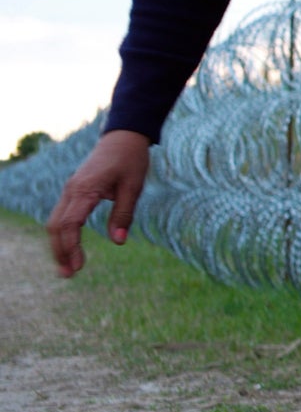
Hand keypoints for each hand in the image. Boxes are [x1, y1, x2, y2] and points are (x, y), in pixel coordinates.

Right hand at [45, 129, 150, 276]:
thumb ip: (124, 214)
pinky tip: (70, 248)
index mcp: (84, 189)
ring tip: (68, 268)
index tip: (78, 267)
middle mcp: (71, 190)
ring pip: (56, 222)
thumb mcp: (134, 187)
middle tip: (69, 275)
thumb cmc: (131, 159)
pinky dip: (63, 234)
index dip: (71, 248)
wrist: (123, 136)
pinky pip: (62, 215)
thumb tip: (119, 242)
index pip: (70, 224)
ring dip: (60, 245)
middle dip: (60, 252)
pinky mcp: (74, 191)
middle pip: (56, 227)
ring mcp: (70, 190)